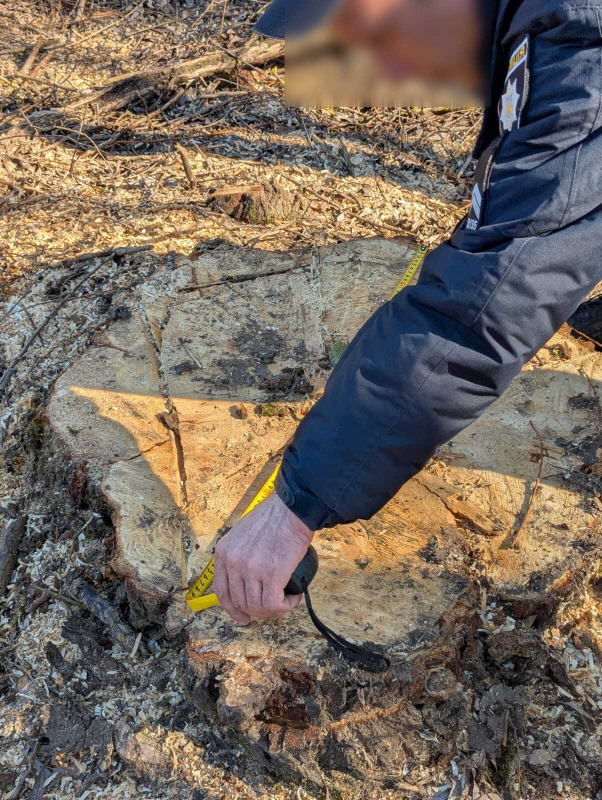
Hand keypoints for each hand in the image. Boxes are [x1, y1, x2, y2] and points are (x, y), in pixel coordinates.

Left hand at [213, 493, 314, 624]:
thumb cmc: (273, 516)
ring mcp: (251, 569)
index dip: (232, 609)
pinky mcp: (272, 574)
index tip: (242, 616)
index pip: (221, 591)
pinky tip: (294, 598)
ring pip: (258, 606)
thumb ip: (238, 553)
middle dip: (257, 610)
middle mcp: (233, 562)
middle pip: (240, 602)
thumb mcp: (242, 532)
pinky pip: (274, 603)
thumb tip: (245, 578)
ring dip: (274, 609)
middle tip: (273, 607)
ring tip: (286, 600)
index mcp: (224, 552)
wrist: (292, 509)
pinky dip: (285, 606)